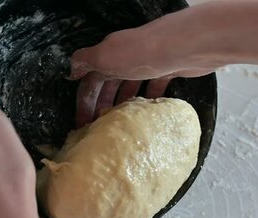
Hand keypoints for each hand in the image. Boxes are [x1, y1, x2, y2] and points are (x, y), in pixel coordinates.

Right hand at [69, 9, 223, 125]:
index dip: (84, 102)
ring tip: (119, 126)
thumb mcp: (106, 56)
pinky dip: (148, 100)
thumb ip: (86, 61)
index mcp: (109, 54)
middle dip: (101, 107)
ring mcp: (147, 64)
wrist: (186, 46)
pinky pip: (154, 88)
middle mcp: (126, 57)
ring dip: (122, 106)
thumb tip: (70, 70)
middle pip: (108, 85)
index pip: (90, 80)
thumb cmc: (143, 53)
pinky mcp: (167, 70)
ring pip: (129, 87)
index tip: (81, 125)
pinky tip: (146, 114)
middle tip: (98, 130)